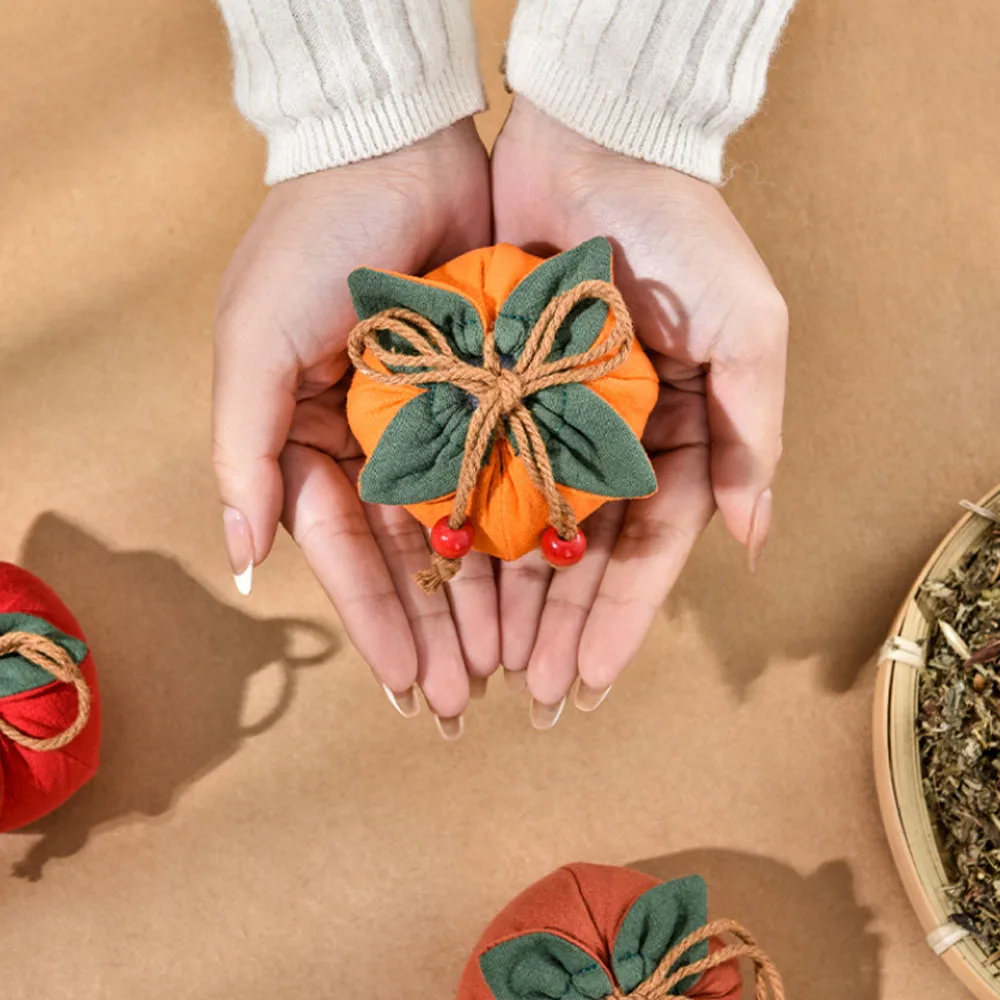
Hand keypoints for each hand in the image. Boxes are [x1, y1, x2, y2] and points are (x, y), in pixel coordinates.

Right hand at [213, 120, 495, 733]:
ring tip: (512, 667)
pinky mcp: (492, 394)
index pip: (344, 555)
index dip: (376, 624)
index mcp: (309, 440)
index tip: (409, 688)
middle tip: (468, 703)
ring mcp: (437, 421)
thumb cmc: (311, 240)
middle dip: (436, 631)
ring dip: (484, 599)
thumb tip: (244, 557)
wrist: (395, 146)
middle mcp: (374, 442)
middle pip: (408, 558)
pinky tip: (545, 586)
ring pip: (464, 529)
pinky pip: (510, 475)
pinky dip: (524, 529)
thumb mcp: (254, 342)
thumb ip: (242, 450)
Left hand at [491, 99, 787, 720]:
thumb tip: (757, 536)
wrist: (593, 141)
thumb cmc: (681, 229)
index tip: (593, 678)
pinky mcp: (490, 390)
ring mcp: (546, 419)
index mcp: (675, 434)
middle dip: (558, 625)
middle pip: (581, 553)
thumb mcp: (747, 325)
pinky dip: (465, 527)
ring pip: (525, 526)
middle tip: (534, 695)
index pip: (649, 548)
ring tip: (484, 666)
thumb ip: (753, 430)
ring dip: (508, 596)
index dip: (621, 617)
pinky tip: (447, 585)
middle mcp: (609, 439)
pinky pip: (475, 471)